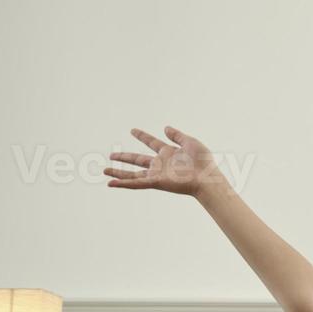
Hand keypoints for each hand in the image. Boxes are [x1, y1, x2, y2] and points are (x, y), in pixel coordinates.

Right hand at [105, 126, 222, 196]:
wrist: (208, 178)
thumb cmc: (204, 162)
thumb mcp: (190, 142)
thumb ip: (177, 135)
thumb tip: (165, 127)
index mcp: (169, 153)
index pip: (151, 142)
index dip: (142, 136)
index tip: (132, 130)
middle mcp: (161, 164)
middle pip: (138, 160)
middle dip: (125, 157)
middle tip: (112, 155)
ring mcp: (157, 174)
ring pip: (133, 174)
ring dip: (118, 173)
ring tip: (104, 170)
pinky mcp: (156, 182)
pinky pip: (136, 183)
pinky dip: (123, 183)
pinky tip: (111, 183)